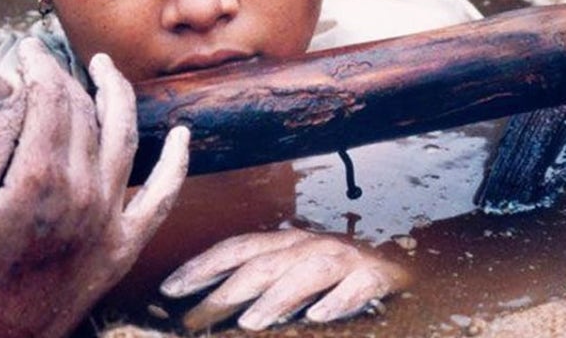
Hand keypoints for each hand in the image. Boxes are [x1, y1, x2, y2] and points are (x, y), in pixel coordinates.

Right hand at [0, 38, 190, 337]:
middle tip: (48, 62)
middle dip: (66, 77)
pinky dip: (177, 163)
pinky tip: (182, 135)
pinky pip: (163, 196)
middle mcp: (84, 190)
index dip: (38, 65)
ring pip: (124, 137)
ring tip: (106, 70)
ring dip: (118, 96)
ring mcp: (110, 217)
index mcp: (40, 177)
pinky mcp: (126, 242)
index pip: (49, 97)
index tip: (26, 51)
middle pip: (83, 112)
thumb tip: (15, 82)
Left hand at [159, 227, 406, 331]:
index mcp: (285, 243)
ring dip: (276, 298)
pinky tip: (319, 317)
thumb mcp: (290, 274)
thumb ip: (255, 286)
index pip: (236, 249)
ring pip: (305, 274)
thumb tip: (203, 308)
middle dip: (225, 292)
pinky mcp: (376, 277)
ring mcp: (343, 259)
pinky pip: (356, 287)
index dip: (202, 266)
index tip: (168, 288)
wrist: (397, 265)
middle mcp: (309, 245)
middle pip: (262, 265)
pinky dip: (338, 301)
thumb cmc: (332, 276)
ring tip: (250, 322)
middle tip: (195, 320)